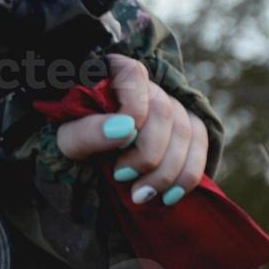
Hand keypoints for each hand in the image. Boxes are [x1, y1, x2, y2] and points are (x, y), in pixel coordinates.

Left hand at [55, 53, 207, 206]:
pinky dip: (188, 174)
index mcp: (115, 72)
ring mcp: (172, 104)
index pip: (134, 75)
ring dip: (168, 170)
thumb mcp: (68, 138)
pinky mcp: (187, 127)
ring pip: (187, 131)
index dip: (133, 109)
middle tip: (122, 178)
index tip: (119, 142)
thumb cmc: (74, 141)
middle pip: (164, 111)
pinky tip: (170, 196)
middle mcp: (149, 85)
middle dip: (148, 153)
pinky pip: (200, 145)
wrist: (85, 161)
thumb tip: (125, 128)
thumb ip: (88, 131)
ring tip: (141, 195)